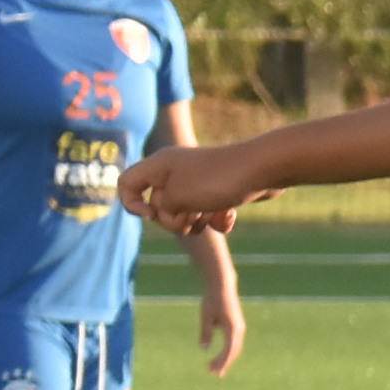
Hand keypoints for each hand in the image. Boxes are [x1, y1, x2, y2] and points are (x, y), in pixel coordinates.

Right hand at [121, 141, 269, 233]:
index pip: (126, 183)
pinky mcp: (220, 191)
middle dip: (172, 221)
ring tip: (210, 217)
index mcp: (159, 166)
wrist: (263, 169)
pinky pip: (209, 214)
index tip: (152, 216)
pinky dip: (217, 220)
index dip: (132, 204)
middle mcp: (176, 171)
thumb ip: (162, 211)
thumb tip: (173, 215)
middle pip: (158, 206)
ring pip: (184, 214)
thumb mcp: (177, 199)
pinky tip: (229, 216)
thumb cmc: (216, 180)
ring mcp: (199, 181)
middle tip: (190, 215)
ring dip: (195, 224)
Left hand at [199, 280, 245, 376]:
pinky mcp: (236, 326)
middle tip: (211, 373)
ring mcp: (239, 328)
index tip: (213, 370)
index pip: (229, 350)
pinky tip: (219, 357)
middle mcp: (239, 329)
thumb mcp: (206, 316)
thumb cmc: (212, 300)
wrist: (222, 286)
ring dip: (225, 359)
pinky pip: (233, 343)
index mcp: (232, 328)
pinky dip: (227, 352)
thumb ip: (206, 332)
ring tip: (213, 367)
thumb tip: (204, 348)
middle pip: (233, 352)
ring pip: (234, 348)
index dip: (221, 362)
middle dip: (223, 363)